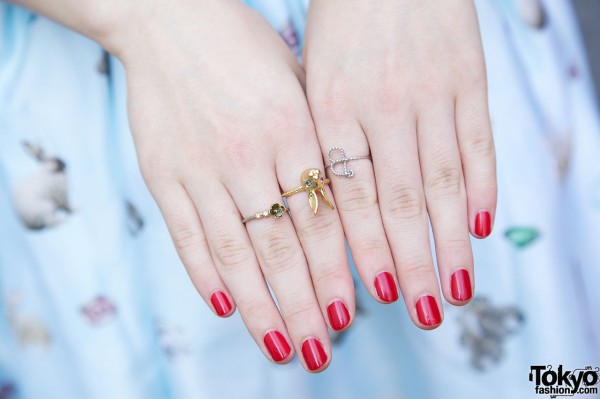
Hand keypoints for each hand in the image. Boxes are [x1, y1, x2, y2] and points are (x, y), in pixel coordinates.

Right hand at [113, 0, 354, 370]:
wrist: (171, 18)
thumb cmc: (245, 49)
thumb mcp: (297, 82)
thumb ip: (319, 140)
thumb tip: (345, 202)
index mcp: (293, 128)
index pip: (322, 219)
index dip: (337, 272)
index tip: (351, 314)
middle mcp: (249, 153)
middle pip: (282, 247)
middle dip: (304, 305)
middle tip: (320, 349)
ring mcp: (201, 166)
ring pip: (234, 252)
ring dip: (259, 305)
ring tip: (279, 346)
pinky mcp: (162, 171)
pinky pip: (185, 233)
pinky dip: (203, 274)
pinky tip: (224, 306)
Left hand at [304, 0, 495, 327]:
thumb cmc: (337, 24)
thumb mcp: (309, 77)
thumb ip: (318, 142)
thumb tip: (319, 210)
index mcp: (329, 108)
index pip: (348, 197)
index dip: (363, 252)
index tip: (371, 298)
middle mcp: (381, 105)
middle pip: (398, 201)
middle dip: (410, 264)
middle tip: (422, 313)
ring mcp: (429, 90)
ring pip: (442, 181)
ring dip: (450, 240)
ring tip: (456, 289)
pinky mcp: (468, 76)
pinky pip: (478, 141)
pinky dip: (481, 186)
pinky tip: (480, 226)